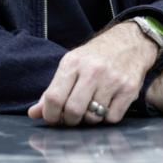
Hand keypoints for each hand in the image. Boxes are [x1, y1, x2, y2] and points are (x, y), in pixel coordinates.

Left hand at [28, 22, 157, 125]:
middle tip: (72, 116)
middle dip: (70, 120)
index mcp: (72, 63)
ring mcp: (112, 80)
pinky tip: (107, 104)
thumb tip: (33, 114)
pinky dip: (107, 117)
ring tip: (90, 106)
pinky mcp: (129, 90)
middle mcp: (92, 70)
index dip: (50, 114)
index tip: (53, 117)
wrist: (128, 42)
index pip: (54, 97)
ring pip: (93, 117)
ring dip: (89, 118)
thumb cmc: (94, 57)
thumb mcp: (70, 66)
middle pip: (73, 111)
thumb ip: (51, 91)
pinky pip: (112, 118)